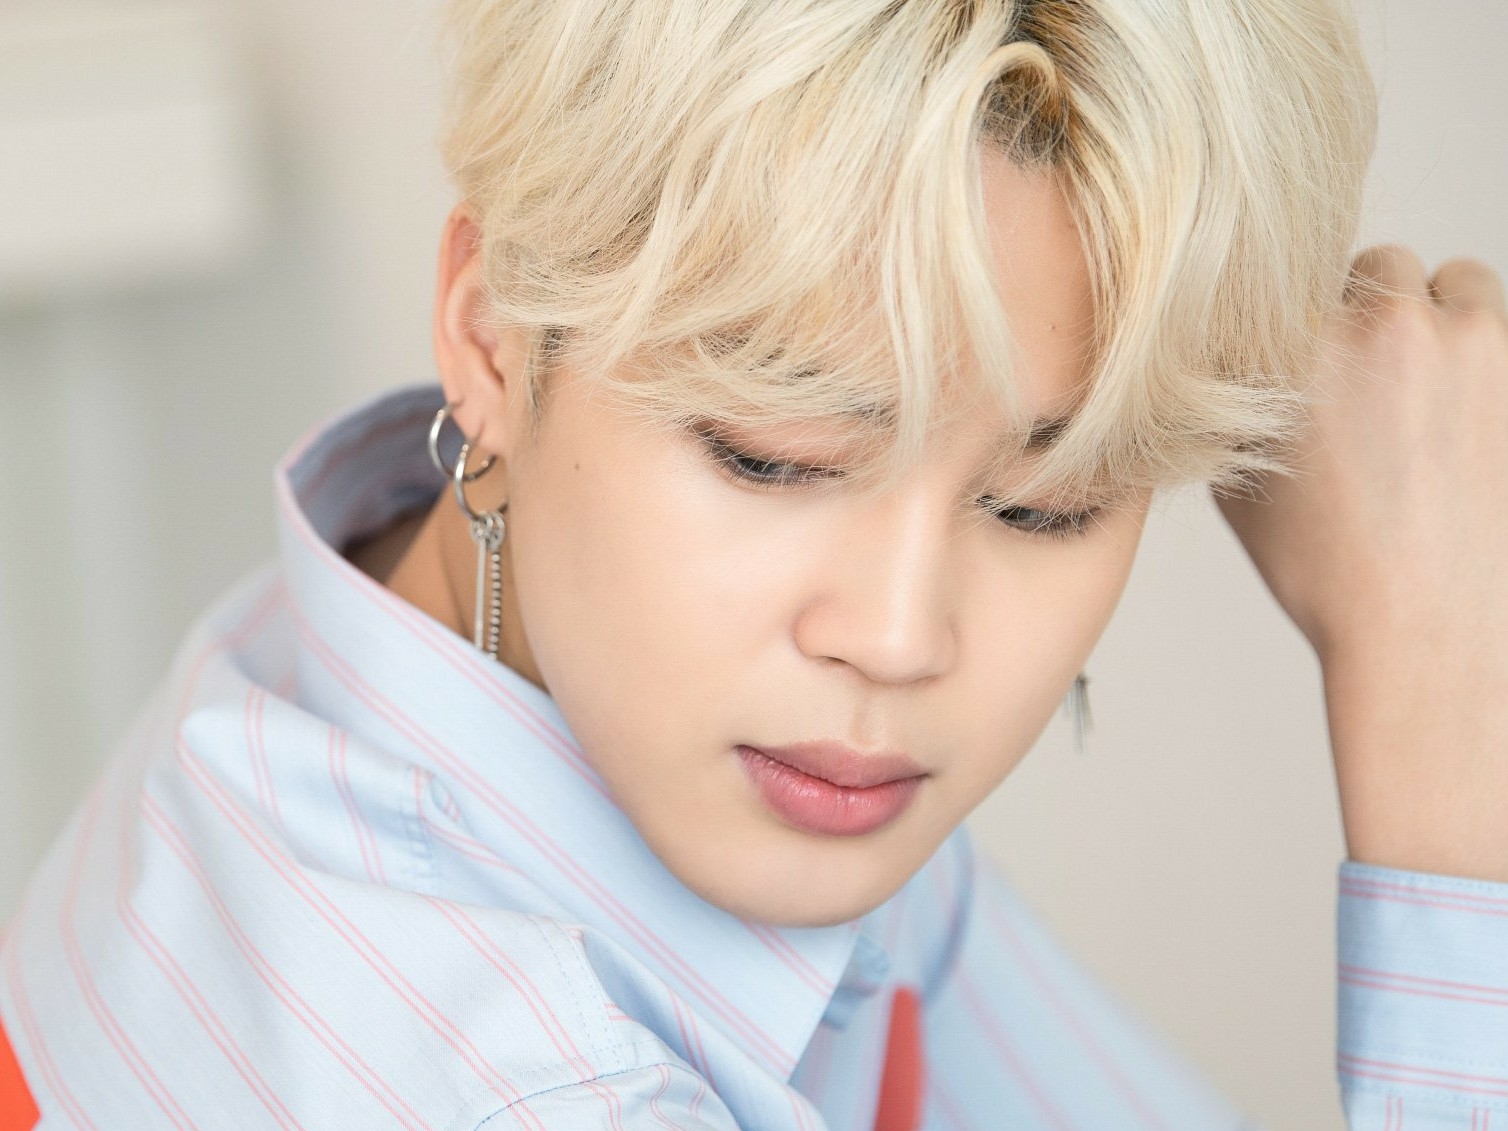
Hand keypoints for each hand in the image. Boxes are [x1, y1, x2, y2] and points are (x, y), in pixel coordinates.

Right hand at [1213, 245, 1507, 880]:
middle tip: (1377, 386)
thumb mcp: (1243, 485)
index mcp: (1296, 351)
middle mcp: (1384, 326)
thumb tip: (1234, 361)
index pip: (1295, 281)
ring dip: (1448, 322)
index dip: (1306, 322)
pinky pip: (1507, 328)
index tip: (1317, 362)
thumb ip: (1236, 405)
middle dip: (1377, 315)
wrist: (1434, 635)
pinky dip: (1494, 362)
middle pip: (1378, 269)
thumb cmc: (1335, 574)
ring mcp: (1473, 339)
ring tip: (1437, 402)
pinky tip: (1476, 427)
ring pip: (1460, 282)